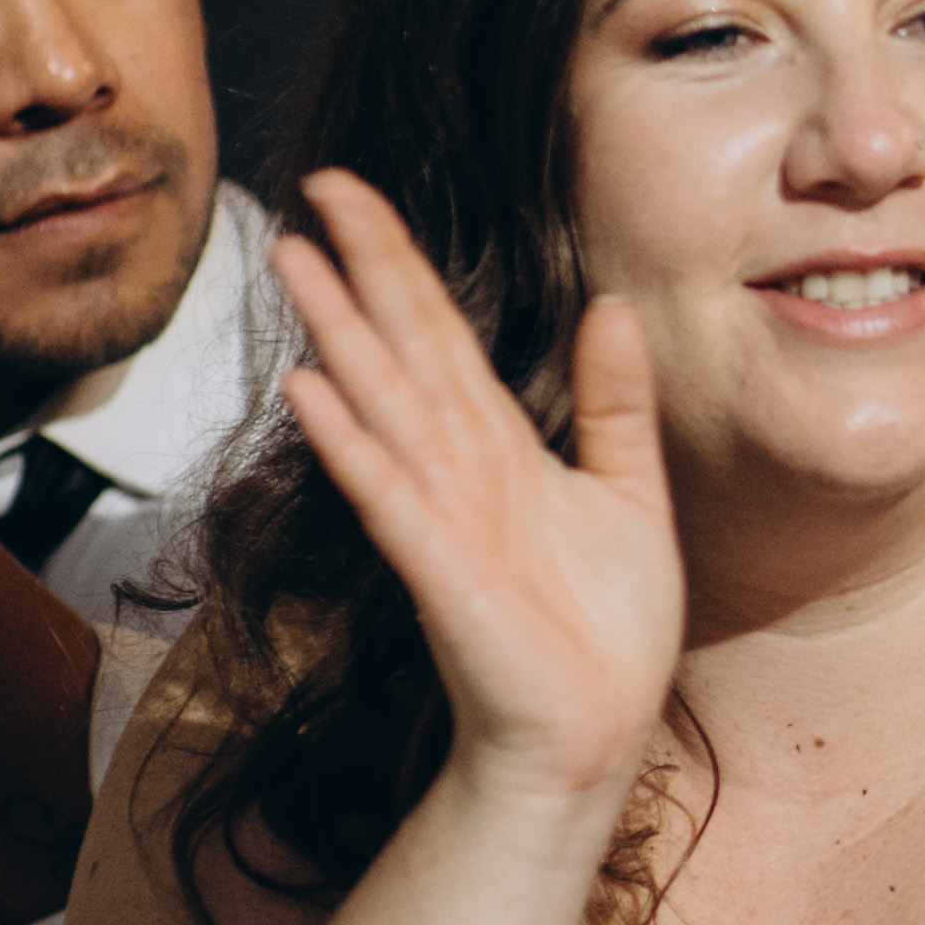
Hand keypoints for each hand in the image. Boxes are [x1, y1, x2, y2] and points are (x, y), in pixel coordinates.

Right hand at [267, 171, 682, 803]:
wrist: (596, 734)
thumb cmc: (605, 633)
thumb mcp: (629, 492)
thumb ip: (614, 403)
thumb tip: (612, 306)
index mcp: (499, 448)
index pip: (439, 333)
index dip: (400, 260)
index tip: (356, 192)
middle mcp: (457, 471)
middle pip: (399, 349)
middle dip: (360, 268)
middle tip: (310, 189)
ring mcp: (441, 517)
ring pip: (382, 403)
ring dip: (339, 331)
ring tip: (295, 258)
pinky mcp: (442, 572)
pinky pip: (391, 496)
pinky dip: (353, 443)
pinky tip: (313, 388)